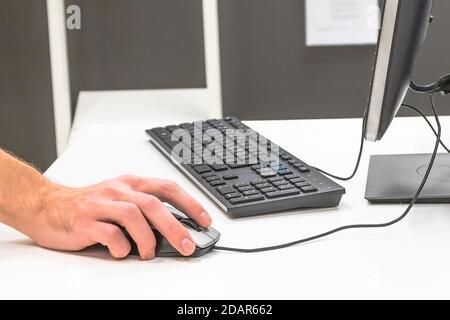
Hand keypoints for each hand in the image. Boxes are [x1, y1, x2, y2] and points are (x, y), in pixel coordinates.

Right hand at [29, 175, 211, 259]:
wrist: (47, 205)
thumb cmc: (89, 205)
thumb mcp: (120, 199)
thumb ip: (144, 210)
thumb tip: (175, 230)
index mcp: (131, 183)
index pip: (168, 188)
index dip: (190, 203)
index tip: (205, 221)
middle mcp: (118, 190)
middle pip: (154, 204)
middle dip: (175, 227)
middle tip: (187, 246)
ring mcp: (101, 204)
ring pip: (134, 216)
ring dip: (148, 238)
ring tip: (149, 253)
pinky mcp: (85, 220)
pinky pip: (109, 233)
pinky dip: (121, 246)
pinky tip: (122, 252)